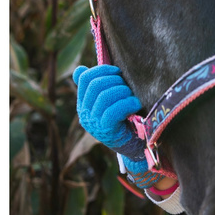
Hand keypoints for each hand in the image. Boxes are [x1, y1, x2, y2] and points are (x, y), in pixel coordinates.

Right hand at [73, 65, 171, 190]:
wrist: (135, 145)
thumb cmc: (125, 118)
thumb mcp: (109, 101)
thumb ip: (98, 86)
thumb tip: (79, 68)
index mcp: (83, 103)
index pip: (85, 78)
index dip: (102, 70)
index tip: (117, 72)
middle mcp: (84, 113)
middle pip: (96, 85)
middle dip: (115, 80)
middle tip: (127, 87)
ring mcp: (93, 123)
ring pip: (105, 96)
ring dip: (123, 91)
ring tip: (131, 97)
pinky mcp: (106, 131)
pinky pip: (114, 110)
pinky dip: (128, 103)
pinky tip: (135, 104)